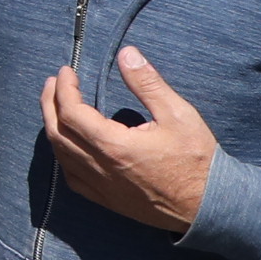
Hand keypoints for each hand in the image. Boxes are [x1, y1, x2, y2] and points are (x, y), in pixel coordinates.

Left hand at [38, 46, 216, 232]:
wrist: (210, 205)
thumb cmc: (197, 159)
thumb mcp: (177, 113)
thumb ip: (147, 83)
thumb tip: (126, 54)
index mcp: (113, 146)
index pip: (71, 113)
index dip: (63, 88)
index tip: (66, 71)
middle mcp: (101, 169)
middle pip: (57, 133)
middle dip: (50, 104)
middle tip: (53, 83)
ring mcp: (102, 188)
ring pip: (62, 157)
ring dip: (54, 129)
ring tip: (56, 108)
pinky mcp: (109, 201)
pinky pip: (73, 179)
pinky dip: (64, 158)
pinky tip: (69, 148)